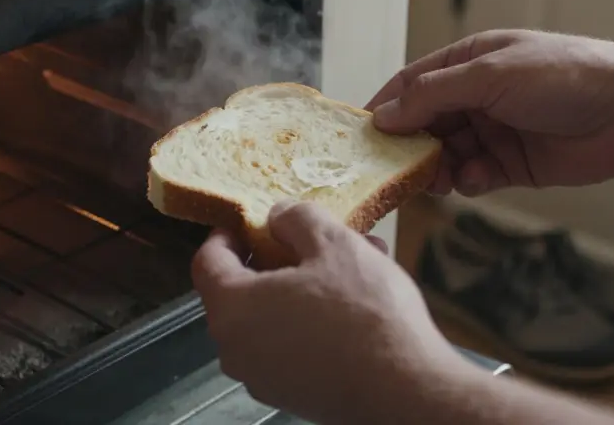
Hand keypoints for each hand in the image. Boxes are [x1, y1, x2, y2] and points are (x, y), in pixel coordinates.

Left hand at [192, 201, 467, 424]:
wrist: (406, 393)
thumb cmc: (364, 314)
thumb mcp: (333, 244)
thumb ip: (296, 219)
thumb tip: (278, 216)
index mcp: (233, 309)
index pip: (207, 262)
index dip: (226, 234)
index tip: (248, 221)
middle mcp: (237, 350)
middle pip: (242, 291)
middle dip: (280, 259)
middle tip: (314, 240)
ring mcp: (264, 379)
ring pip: (274, 317)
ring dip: (305, 287)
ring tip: (354, 264)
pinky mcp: (294, 396)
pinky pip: (292, 345)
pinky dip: (313, 319)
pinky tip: (358, 303)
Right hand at [366, 29, 613, 195]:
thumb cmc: (563, 76)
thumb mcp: (489, 75)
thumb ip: (433, 95)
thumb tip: (383, 114)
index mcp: (469, 62)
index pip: (412, 84)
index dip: (385, 107)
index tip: (359, 135)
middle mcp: (478, 96)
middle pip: (425, 124)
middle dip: (408, 145)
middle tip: (390, 168)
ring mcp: (495, 131)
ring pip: (446, 154)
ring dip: (436, 168)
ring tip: (434, 179)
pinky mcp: (514, 165)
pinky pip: (475, 176)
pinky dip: (468, 181)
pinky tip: (474, 180)